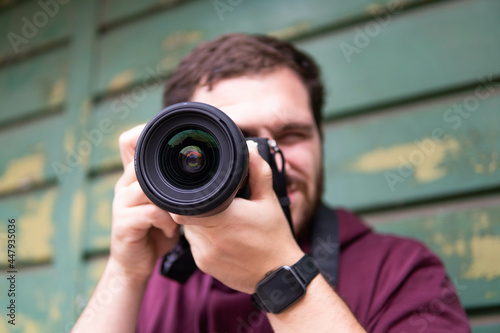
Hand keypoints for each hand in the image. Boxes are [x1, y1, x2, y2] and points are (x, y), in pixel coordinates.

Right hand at [110, 125, 179, 282]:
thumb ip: (173, 184)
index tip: (178, 144)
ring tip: (179, 216)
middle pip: (144, 162)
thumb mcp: (165, 202)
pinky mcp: (123, 224)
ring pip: (149, 187)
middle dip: (171, 176)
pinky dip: (166, 220)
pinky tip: (170, 230)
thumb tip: (205, 166)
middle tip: (188, 191)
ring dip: (171, 203)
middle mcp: (124, 185)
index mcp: (134, 176)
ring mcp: (120, 203)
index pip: (130, 140)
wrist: (135, 264)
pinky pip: (150, 212)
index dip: (146, 133)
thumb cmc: (155, 230)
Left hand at [173, 142, 303, 293]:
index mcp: (222, 218)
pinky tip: (223, 237)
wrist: (278, 276)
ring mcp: (203, 254)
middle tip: (216, 201)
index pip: (185, 203)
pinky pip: (196, 245)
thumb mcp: (269, 201)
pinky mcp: (203, 265)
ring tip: (221, 219)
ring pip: (189, 229)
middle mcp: (207, 238)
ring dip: (200, 221)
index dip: (188, 194)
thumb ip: (258, 172)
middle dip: (198, 205)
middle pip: (186, 213)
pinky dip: (204, 237)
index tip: (200, 188)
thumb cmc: (274, 238)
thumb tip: (250, 148)